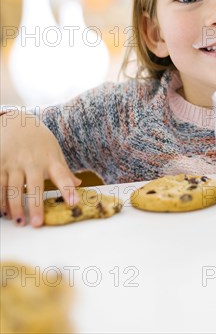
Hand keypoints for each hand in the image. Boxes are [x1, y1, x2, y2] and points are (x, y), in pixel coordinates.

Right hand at [0, 111, 81, 227]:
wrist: (16, 121)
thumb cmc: (39, 140)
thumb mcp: (54, 151)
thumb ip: (64, 170)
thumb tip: (79, 184)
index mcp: (50, 159)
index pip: (62, 176)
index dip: (68, 190)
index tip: (74, 203)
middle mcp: (33, 161)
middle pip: (34, 186)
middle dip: (35, 206)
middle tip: (37, 224)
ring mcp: (14, 163)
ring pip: (14, 188)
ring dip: (15, 207)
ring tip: (19, 221)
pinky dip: (0, 200)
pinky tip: (3, 212)